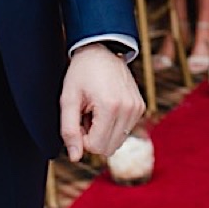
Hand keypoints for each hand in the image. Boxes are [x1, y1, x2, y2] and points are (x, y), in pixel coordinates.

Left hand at [59, 44, 144, 162]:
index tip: (78, 119)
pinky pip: (124, 131)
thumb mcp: (68, 99)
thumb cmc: (81, 73)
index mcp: (111, 106)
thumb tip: (75, 157)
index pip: (96, 147)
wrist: (101, 49)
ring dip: (103, 133)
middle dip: (93, 138)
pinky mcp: (140, 107)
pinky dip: (112, 126)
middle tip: (85, 116)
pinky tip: (105, 108)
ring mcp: (138, 108)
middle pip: (108, 148)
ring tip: (95, 111)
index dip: (81, 138)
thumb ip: (68, 130)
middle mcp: (129, 109)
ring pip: (117, 142)